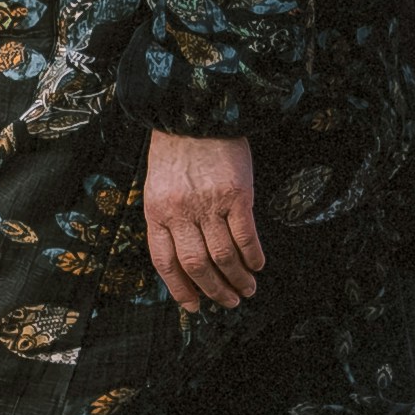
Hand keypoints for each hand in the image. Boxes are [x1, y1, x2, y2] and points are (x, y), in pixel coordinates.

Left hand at [143, 129, 263, 315]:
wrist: (196, 108)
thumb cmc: (177, 144)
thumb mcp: (159, 183)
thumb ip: (167, 216)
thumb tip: (185, 253)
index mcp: (157, 211)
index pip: (166, 262)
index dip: (179, 288)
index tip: (193, 305)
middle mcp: (181, 212)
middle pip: (197, 265)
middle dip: (214, 290)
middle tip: (229, 302)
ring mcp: (210, 204)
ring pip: (223, 256)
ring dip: (237, 279)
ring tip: (247, 290)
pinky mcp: (238, 194)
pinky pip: (246, 236)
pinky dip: (253, 256)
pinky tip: (258, 265)